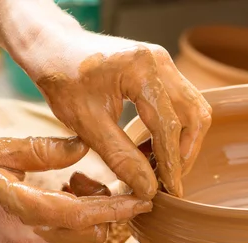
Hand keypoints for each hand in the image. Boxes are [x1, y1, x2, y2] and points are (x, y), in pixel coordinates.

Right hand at [0, 136, 151, 242]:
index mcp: (23, 210)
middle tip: (88, 184)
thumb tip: (82, 146)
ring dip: (93, 223)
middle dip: (107, 212)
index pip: (84, 215)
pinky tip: (61, 211)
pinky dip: (78, 234)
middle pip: (93, 235)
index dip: (118, 208)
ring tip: (71, 194)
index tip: (144, 200)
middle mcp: (30, 242)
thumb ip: (42, 149)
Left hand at [23, 31, 211, 199]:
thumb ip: (120, 156)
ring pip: (192, 110)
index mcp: (141, 70)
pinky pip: (179, 104)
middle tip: (169, 181)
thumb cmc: (62, 79)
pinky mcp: (159, 71)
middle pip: (195, 115)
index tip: (170, 191)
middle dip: (185, 153)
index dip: (172, 163)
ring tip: (159, 169)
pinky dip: (173, 130)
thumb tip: (148, 188)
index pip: (169, 125)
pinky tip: (152, 151)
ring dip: (182, 143)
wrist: (52, 47)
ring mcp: (163, 64)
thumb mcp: (86, 123)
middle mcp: (160, 62)